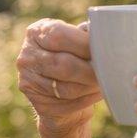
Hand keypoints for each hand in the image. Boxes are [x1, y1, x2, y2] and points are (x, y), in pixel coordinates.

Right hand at [16, 18, 101, 135]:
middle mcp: (27, 56)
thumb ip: (86, 35)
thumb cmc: (74, 57)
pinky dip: (86, 100)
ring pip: (66, 88)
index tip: (104, 50)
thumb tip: (108, 36)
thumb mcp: (76, 39)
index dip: (84, 44)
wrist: (61, 90)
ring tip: (105, 83)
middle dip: (90, 70)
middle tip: (109, 72)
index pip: (58, 35)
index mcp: (36, 32)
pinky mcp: (37, 103)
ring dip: (90, 87)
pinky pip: (67, 104)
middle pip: (62, 64)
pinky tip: (97, 94)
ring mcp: (28, 81)